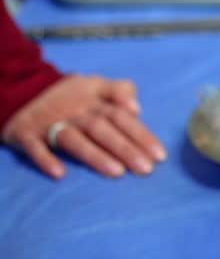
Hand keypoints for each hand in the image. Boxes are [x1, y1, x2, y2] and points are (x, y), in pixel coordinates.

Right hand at [2, 75, 165, 178]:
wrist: (20, 91)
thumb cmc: (71, 96)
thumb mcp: (95, 85)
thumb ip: (119, 91)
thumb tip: (136, 107)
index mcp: (93, 99)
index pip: (121, 115)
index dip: (140, 133)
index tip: (159, 154)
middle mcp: (74, 110)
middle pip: (102, 128)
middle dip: (125, 148)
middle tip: (145, 169)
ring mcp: (50, 122)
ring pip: (73, 138)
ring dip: (95, 155)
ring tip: (117, 172)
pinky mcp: (26, 134)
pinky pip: (35, 147)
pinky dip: (45, 159)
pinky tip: (59, 174)